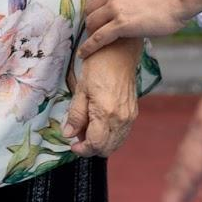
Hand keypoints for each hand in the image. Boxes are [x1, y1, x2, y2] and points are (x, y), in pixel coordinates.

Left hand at [63, 38, 141, 156]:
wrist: (119, 52)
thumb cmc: (98, 66)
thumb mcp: (81, 89)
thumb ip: (75, 115)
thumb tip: (69, 134)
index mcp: (106, 113)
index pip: (95, 145)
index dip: (82, 150)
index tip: (72, 145)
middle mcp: (121, 119)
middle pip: (106, 149)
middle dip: (90, 148)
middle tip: (78, 135)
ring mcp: (130, 117)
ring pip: (116, 144)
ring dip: (101, 143)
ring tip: (88, 128)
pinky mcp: (133, 113)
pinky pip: (122, 134)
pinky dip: (110, 136)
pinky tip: (100, 124)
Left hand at [81, 0, 196, 57]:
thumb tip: (125, 7)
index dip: (93, 9)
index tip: (95, 19)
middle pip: (89, 9)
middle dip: (90, 22)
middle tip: (95, 33)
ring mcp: (115, 8)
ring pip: (91, 23)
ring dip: (89, 34)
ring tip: (90, 45)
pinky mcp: (121, 24)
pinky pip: (98, 37)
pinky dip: (89, 47)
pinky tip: (84, 54)